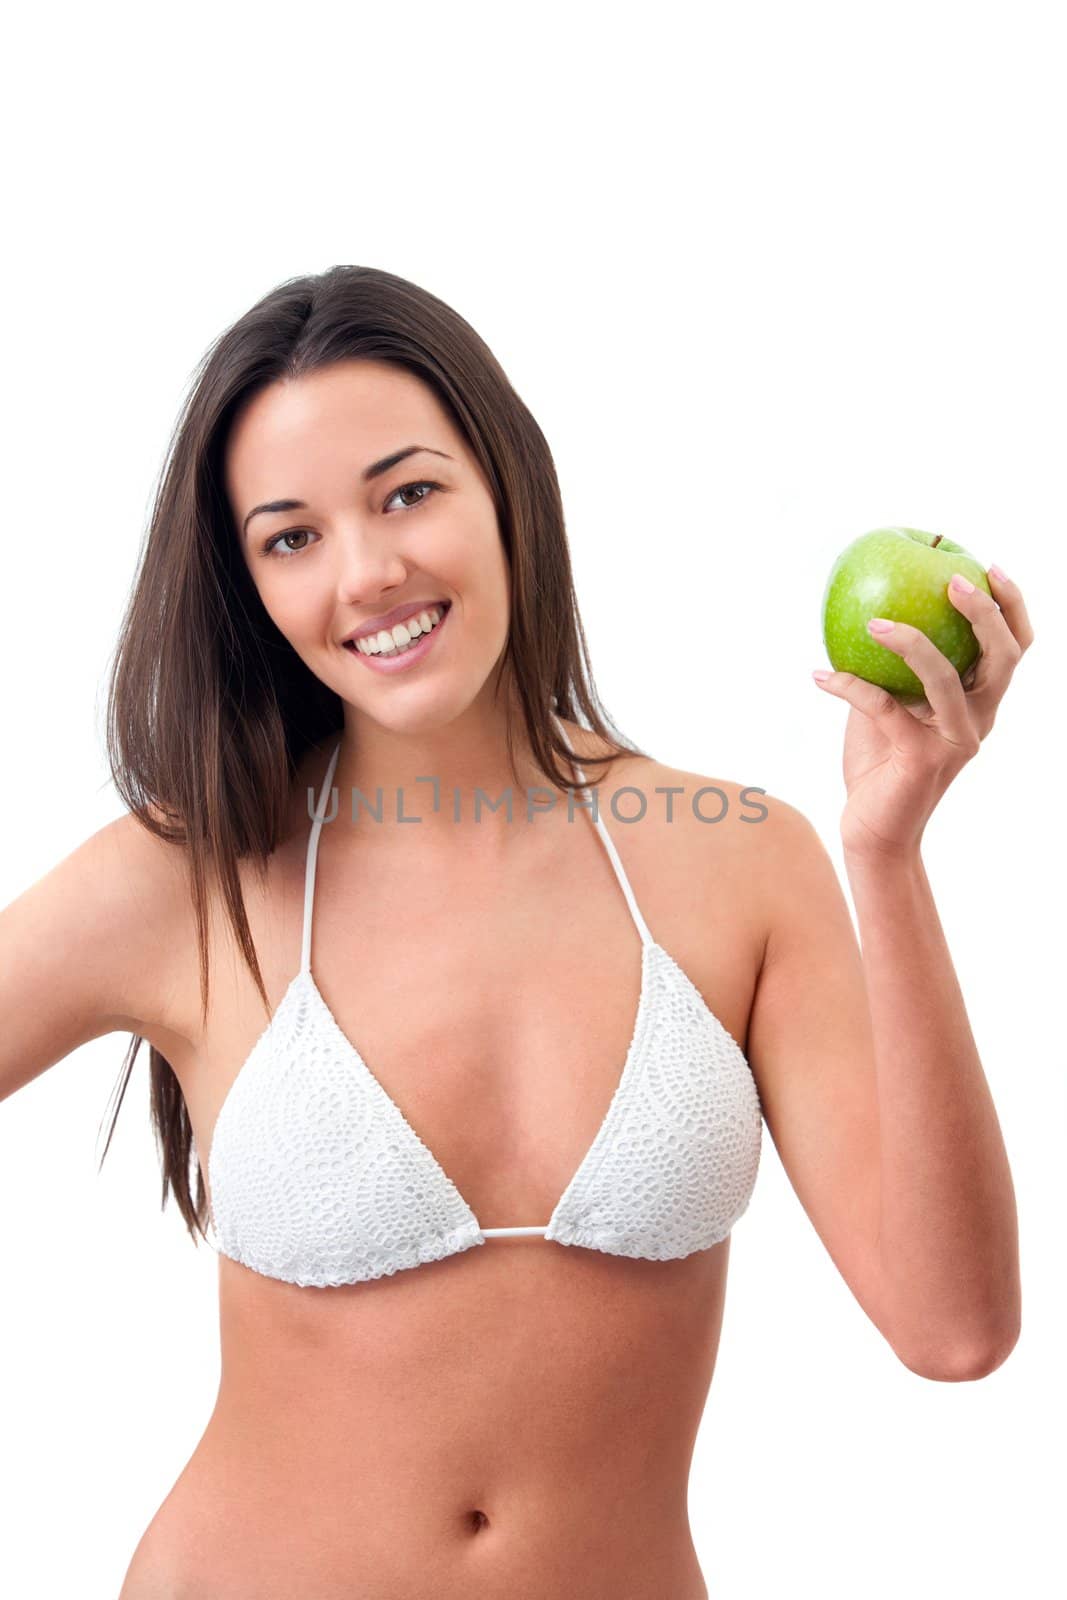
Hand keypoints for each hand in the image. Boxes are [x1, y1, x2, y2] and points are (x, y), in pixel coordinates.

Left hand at [812, 567, 1033, 860]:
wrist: (873, 830)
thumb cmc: (879, 763)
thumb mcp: (887, 706)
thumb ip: (890, 668)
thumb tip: (864, 610)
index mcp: (979, 702)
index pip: (1013, 649)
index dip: (1011, 607)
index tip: (989, 566)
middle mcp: (978, 719)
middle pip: (1004, 658)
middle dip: (984, 614)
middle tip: (952, 581)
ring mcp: (954, 740)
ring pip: (947, 680)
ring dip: (912, 643)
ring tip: (876, 621)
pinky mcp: (921, 759)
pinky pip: (885, 708)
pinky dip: (850, 687)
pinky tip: (820, 675)